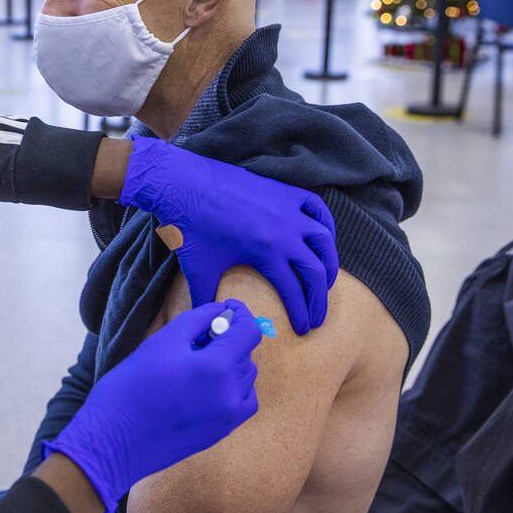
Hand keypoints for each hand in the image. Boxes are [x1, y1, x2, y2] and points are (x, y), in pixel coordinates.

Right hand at [43, 301, 261, 512]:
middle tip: (197, 337)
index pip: (248, 331)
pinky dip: (232, 387)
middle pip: (246, 354)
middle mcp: (230, 394)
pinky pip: (241, 402)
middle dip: (228, 339)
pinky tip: (206, 385)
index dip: (240, 313)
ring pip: (245, 378)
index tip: (227, 308)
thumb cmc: (131, 387)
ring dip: (229, 363)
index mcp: (217, 368)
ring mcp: (228, 417)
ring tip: (195, 362)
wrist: (113, 440)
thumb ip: (196, 321)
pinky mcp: (220, 432)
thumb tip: (219, 312)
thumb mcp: (162, 342)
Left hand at [119, 135, 337, 334]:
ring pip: (324, 239)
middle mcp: (285, 230)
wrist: (182, 183)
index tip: (303, 329)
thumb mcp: (198, 268)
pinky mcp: (283, 191)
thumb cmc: (189, 227)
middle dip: (319, 299)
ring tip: (327, 282)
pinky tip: (324, 238)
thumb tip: (209, 321)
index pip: (294, 290)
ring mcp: (287, 208)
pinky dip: (326, 224)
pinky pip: (317, 208)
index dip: (301, 313)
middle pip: (316, 271)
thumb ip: (205, 299)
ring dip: (330, 263)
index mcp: (267, 252)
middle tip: (317, 318)